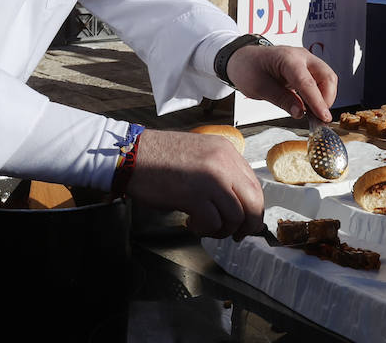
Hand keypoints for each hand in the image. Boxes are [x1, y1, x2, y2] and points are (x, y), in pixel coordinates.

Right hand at [124, 129, 264, 238]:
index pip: (255, 184)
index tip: (246, 221)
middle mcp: (223, 163)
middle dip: (248, 225)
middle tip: (236, 235)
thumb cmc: (159, 156)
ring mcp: (211, 179)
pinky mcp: (194, 196)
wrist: (131, 154)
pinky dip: (204, 230)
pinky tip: (192, 223)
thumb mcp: (199, 153)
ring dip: (222, 229)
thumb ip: (220, 170)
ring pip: (235, 217)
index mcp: (226, 151)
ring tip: (206, 227)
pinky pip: (213, 223)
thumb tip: (235, 199)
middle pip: (253, 203)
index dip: (253, 208)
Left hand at [225, 45, 336, 122]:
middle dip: (327, 98)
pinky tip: (311, 106)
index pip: (307, 82)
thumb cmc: (247, 68)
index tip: (324, 117)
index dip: (318, 102)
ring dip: (325, 97)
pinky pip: (321, 80)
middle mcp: (301, 56)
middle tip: (319, 118)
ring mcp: (306, 61)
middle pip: (327, 76)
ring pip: (327, 79)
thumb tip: (300, 113)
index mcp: (287, 58)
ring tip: (314, 113)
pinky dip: (320, 94)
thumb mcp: (259, 87)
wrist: (243, 59)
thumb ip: (281, 99)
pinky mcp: (307, 68)